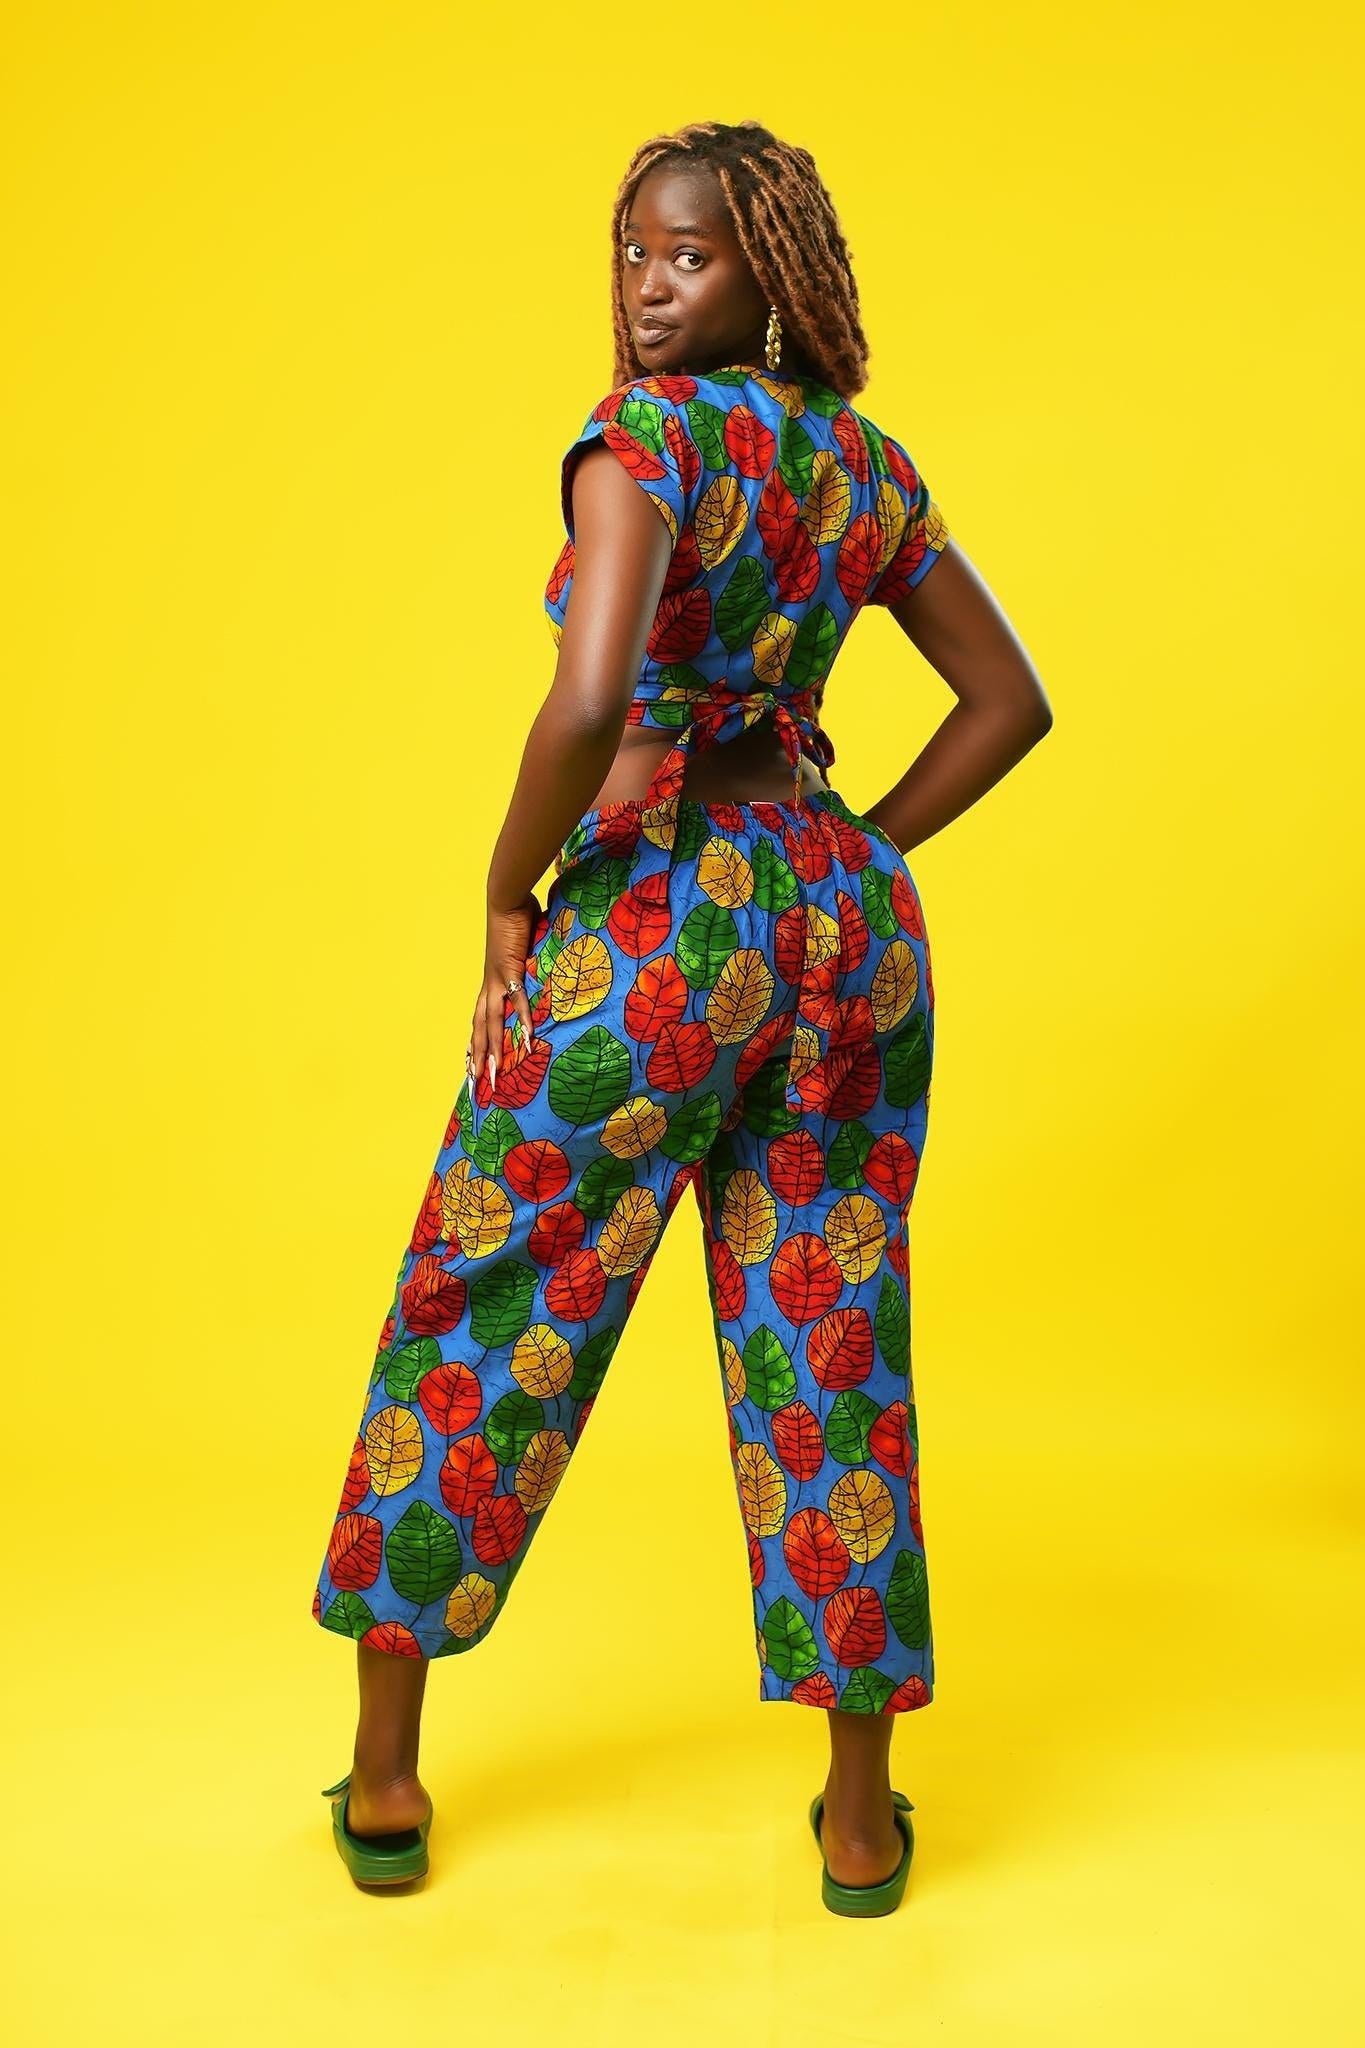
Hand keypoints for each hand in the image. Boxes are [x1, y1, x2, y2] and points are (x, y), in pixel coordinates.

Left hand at [467, 892, 541, 1098]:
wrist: (505, 899)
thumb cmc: (514, 919)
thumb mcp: (519, 949)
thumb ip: (526, 963)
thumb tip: (537, 966)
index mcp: (489, 982)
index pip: (479, 1019)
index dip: (476, 1042)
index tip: (471, 1064)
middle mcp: (488, 985)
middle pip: (480, 1029)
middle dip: (478, 1058)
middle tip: (476, 1084)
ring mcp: (497, 980)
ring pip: (493, 1023)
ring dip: (493, 1050)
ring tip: (493, 1075)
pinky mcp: (512, 971)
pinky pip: (519, 1002)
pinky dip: (524, 1022)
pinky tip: (529, 1041)